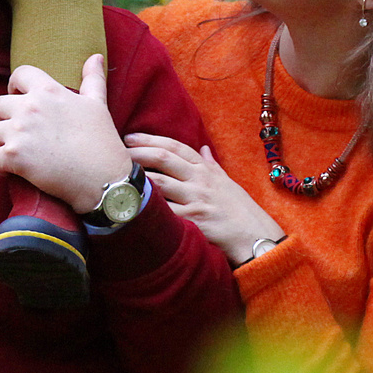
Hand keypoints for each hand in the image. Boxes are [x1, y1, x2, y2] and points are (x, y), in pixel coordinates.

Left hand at [0, 55, 133, 211]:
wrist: (104, 180)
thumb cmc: (102, 142)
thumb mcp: (98, 105)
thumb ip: (93, 79)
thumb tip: (95, 56)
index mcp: (49, 91)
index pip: (19, 74)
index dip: (15, 86)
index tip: (19, 97)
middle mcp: (30, 107)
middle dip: (7, 118)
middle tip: (23, 133)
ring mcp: (20, 132)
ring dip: (4, 143)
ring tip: (23, 153)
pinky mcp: (14, 157)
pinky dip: (2, 167)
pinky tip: (17, 171)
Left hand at [127, 133, 279, 264]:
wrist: (255, 236)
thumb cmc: (240, 209)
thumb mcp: (227, 182)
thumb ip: (211, 165)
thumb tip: (203, 148)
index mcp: (205, 169)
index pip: (175, 147)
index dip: (151, 139)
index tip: (131, 137)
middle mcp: (200, 181)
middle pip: (164, 159)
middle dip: (138, 152)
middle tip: (117, 150)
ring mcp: (196, 200)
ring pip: (160, 183)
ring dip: (137, 177)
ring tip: (117, 174)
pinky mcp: (193, 221)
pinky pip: (165, 212)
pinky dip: (147, 207)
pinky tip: (130, 204)